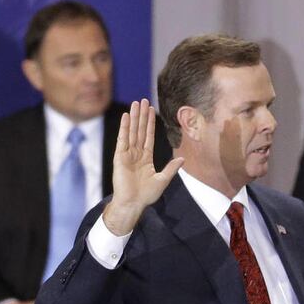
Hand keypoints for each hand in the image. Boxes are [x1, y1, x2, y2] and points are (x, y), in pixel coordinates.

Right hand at [103, 99, 183, 234]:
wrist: (133, 203)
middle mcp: (136, 154)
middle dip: (142, 115)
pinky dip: (125, 128)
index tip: (152, 109)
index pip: (149, 136)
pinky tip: (127, 117)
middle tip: (143, 100)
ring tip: (135, 103)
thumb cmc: (147, 195)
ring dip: (134, 117)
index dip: (150, 123)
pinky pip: (123, 140)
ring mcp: (127, 154)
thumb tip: (183, 158)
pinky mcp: (120, 157)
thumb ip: (171, 168)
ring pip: (132, 132)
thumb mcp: (163, 180)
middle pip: (139, 130)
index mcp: (146, 158)